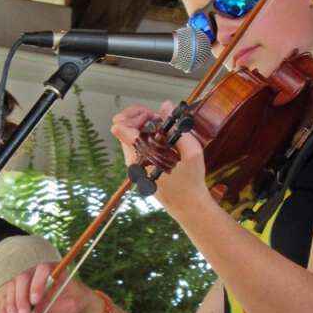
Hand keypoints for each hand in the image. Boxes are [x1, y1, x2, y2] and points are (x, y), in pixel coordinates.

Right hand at [0, 262, 100, 312]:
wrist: (74, 302)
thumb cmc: (75, 300)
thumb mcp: (70, 305)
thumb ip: (52, 307)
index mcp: (53, 268)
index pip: (42, 270)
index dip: (37, 284)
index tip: (35, 301)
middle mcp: (36, 272)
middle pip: (22, 279)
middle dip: (20, 299)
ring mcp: (26, 281)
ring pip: (12, 288)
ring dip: (11, 305)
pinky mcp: (19, 292)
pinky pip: (8, 298)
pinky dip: (5, 310)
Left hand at [110, 102, 208, 217]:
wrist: (187, 206)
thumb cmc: (191, 180)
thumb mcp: (192, 150)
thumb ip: (177, 127)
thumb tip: (165, 106)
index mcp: (143, 155)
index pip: (120, 127)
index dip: (133, 114)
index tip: (152, 116)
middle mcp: (133, 161)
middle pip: (122, 129)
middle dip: (139, 119)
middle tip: (161, 121)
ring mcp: (133, 166)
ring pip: (128, 138)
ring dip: (143, 129)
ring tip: (164, 132)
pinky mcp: (137, 170)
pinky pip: (134, 147)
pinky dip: (145, 139)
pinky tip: (162, 143)